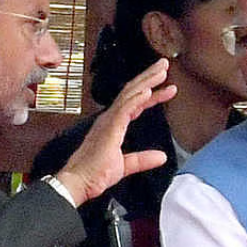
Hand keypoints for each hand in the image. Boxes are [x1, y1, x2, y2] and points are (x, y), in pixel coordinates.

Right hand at [55, 59, 174, 204]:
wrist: (79, 182)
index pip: (135, 104)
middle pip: (132, 92)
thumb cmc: (95, 173)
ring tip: (161, 70)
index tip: (168, 89)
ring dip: (147, 81)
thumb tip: (161, 157)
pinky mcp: (109, 128)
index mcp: (113, 125)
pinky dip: (136, 98)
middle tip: (164, 65)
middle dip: (149, 77)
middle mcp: (110, 118)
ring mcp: (108, 121)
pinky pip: (124, 108)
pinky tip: (148, 90)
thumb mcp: (126, 165)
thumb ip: (143, 159)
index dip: (152, 95)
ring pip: (129, 94)